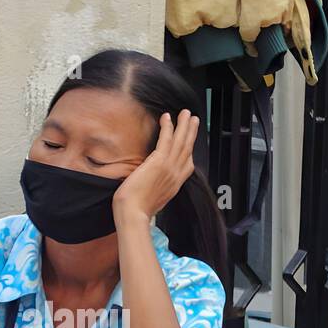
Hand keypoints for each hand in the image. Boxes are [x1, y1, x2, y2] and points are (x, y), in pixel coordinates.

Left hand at [112, 110, 200, 225]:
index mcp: (174, 185)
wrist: (133, 214)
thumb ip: (156, 189)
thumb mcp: (153, 200)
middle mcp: (175, 175)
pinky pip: (166, 140)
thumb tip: (151, 185)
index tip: (190, 141)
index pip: (187, 166)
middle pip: (187, 149)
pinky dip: (168, 127)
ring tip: (186, 113)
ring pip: (180, 142)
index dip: (190, 151)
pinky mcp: (158, 162)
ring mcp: (169, 168)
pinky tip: (167, 117)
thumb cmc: (136, 210)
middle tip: (194, 120)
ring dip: (184, 125)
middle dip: (191, 133)